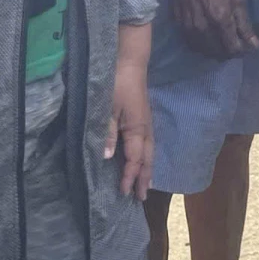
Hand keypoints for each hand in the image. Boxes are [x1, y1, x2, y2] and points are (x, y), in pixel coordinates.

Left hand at [106, 41, 153, 200]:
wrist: (129, 62)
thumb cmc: (117, 84)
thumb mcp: (107, 108)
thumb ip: (108, 132)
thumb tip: (109, 157)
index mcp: (137, 129)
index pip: (135, 159)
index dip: (129, 177)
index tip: (124, 192)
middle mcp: (146, 129)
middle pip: (147, 159)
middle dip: (145, 178)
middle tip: (142, 197)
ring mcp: (147, 123)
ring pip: (150, 151)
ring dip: (147, 169)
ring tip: (145, 183)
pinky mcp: (144, 118)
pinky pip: (148, 143)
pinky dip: (146, 156)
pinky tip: (142, 159)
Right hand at [163, 0, 258, 59]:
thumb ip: (245, 23)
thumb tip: (253, 43)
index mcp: (221, 20)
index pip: (234, 49)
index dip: (244, 51)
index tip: (249, 44)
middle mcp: (205, 29)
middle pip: (220, 55)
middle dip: (232, 52)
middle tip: (238, 42)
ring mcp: (190, 31)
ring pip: (207, 53)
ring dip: (218, 51)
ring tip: (224, 41)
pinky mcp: (180, 29)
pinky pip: (195, 47)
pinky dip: (205, 47)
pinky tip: (210, 38)